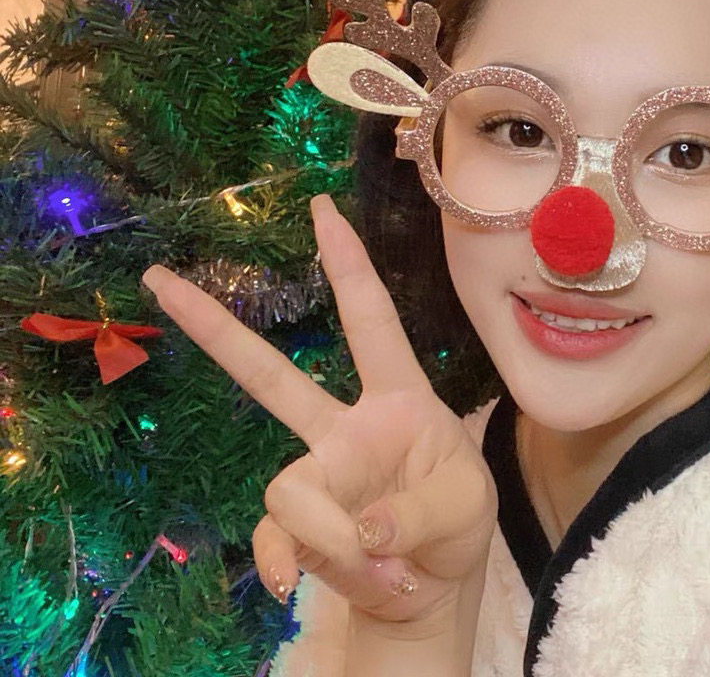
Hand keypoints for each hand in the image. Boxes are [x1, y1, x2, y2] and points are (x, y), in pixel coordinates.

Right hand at [142, 194, 496, 632]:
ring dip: (333, 539)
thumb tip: (361, 528)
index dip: (348, 263)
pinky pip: (274, 539)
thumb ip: (418, 513)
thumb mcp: (465, 508)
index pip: (370, 317)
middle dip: (215, 328)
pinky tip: (310, 584)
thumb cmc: (456, 522)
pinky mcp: (297, 525)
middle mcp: (345, 425)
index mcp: (398, 397)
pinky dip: (298, 566)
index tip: (322, 207)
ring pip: (289, 489)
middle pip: (269, 374)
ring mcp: (316, 473)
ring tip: (388, 568)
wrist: (431, 588)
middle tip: (158, 279)